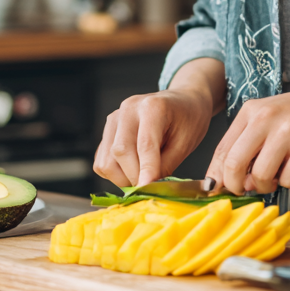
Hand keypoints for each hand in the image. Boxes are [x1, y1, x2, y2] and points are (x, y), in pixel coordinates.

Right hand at [93, 57, 225, 187]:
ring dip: (123, 177)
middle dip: (134, 176)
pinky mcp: (107, 130)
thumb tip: (148, 188)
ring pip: (106, 160)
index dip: (146, 170)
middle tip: (151, 186)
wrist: (183, 100)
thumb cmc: (188, 119)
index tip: (147, 190)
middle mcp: (129, 108)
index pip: (145, 144)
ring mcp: (114, 118)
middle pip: (120, 151)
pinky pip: (102, 161)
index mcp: (153, 106)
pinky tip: (133, 168)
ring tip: (143, 175)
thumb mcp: (186, 143)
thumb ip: (165, 166)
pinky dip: (115, 173)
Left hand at [207, 80, 289, 195]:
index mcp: (251, 111)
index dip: (217, 178)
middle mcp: (265, 118)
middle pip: (233, 166)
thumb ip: (250, 144)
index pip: (221, 151)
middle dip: (237, 187)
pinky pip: (288, 180)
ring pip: (260, 177)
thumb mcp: (272, 118)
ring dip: (268, 186)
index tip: (219, 191)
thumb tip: (232, 182)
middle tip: (250, 189)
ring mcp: (287, 132)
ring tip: (279, 175)